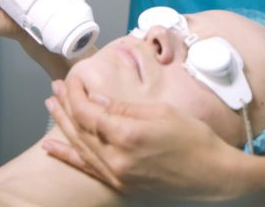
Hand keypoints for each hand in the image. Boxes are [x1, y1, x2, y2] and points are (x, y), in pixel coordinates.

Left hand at [43, 77, 241, 200]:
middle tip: (56, 87)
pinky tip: (51, 147)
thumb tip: (96, 98)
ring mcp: (117, 176)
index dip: (75, 93)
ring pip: (80, 147)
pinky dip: (67, 156)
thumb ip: (124, 108)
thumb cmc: (194, 140)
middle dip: (66, 104)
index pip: (89, 111)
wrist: (213, 176)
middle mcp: (117, 159)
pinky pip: (86, 169)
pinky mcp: (120, 186)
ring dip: (62, 125)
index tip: (70, 79)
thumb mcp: (162, 112)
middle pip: (80, 128)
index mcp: (128, 135)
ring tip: (52, 106)